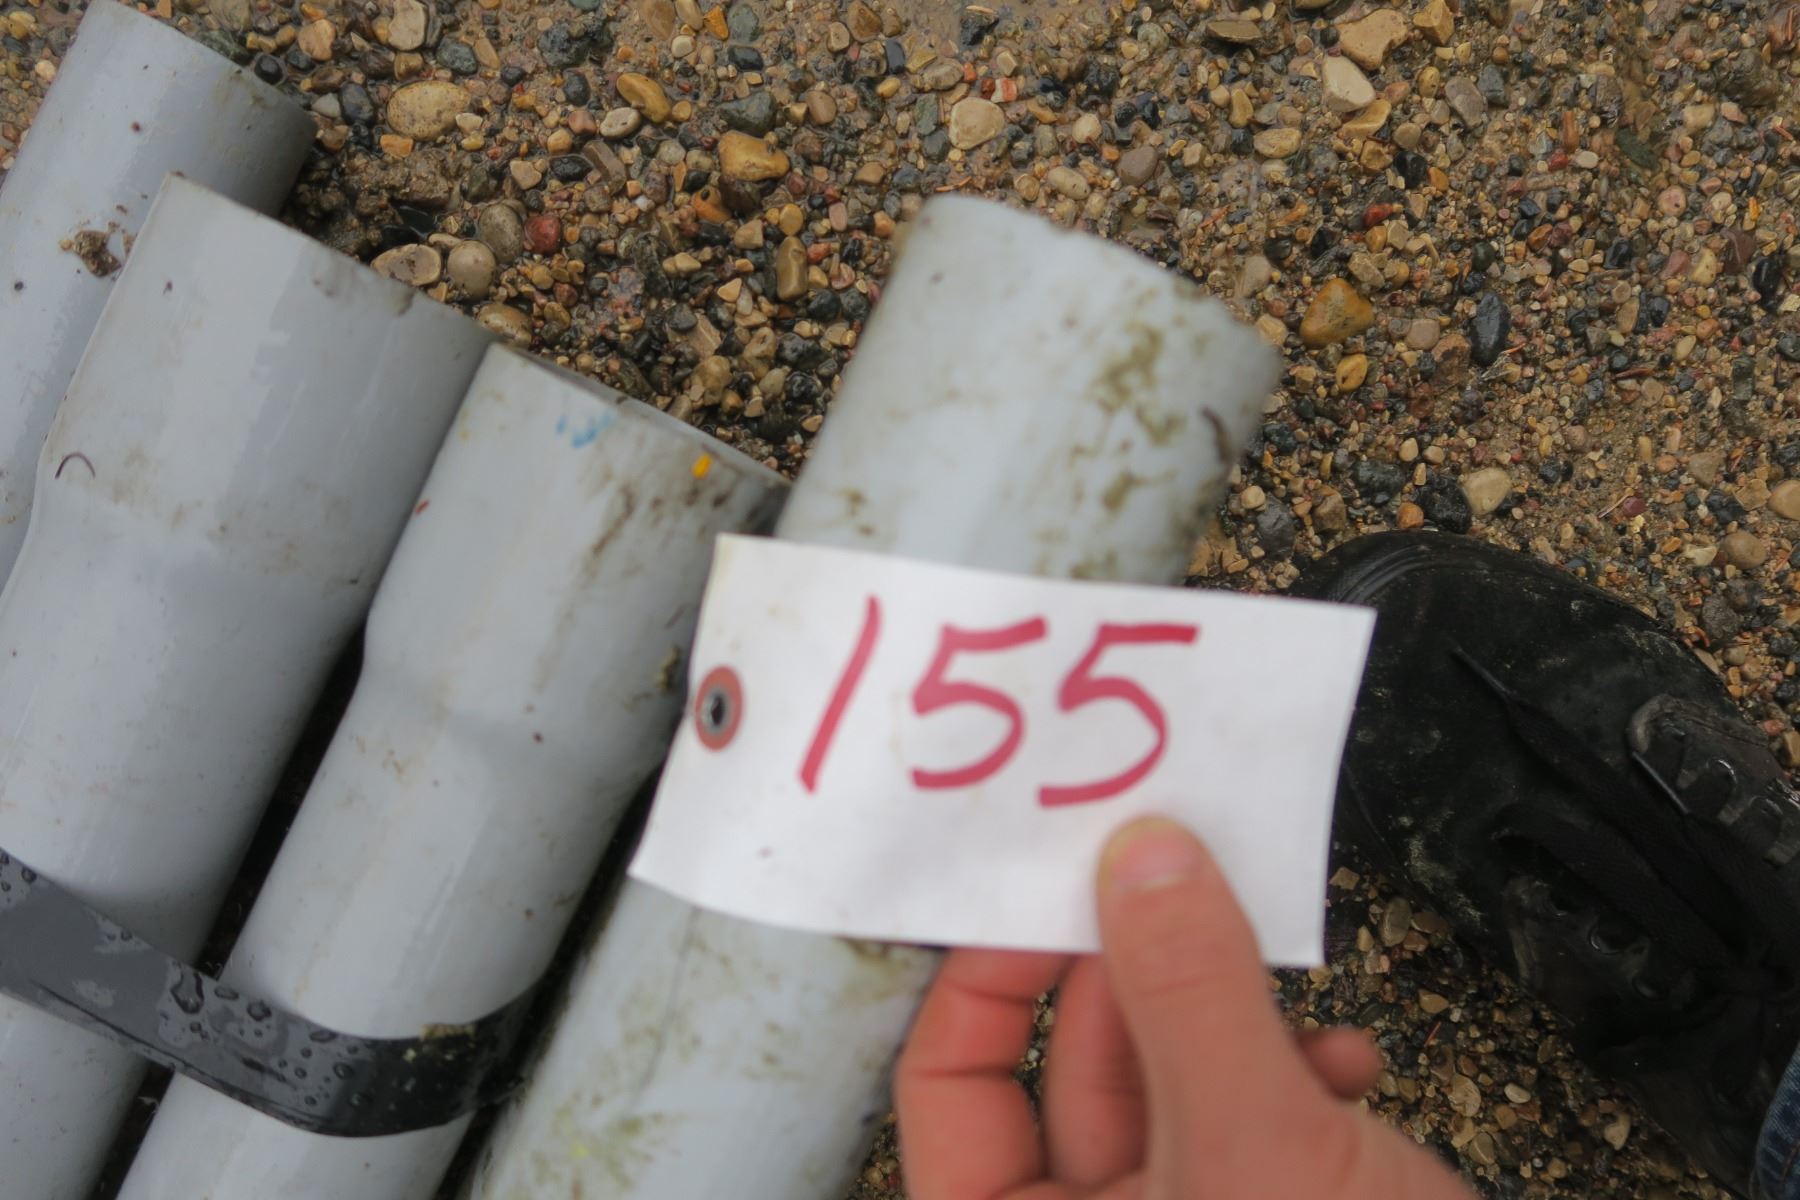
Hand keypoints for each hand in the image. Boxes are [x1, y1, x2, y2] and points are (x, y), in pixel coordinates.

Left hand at [894, 816, 1473, 1199]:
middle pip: (1070, 1075)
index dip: (989, 980)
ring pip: (1173, 1088)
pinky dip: (1297, 1084)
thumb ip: (1191, 997)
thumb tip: (1139, 856)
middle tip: (1179, 885)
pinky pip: (1251, 1129)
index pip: (948, 1088)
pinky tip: (1353, 1069)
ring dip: (1234, 1024)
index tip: (1056, 886)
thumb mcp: (1258, 1149)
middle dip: (1139, 980)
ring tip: (1288, 990)